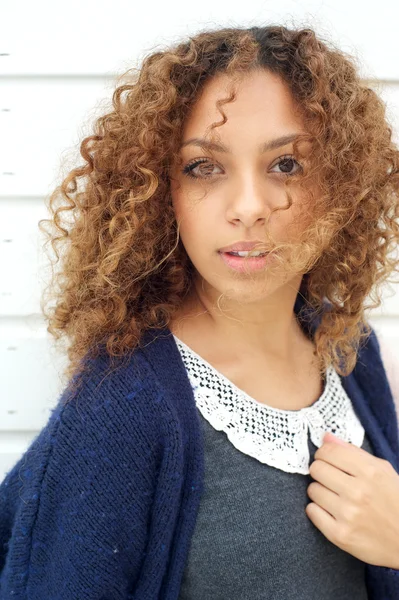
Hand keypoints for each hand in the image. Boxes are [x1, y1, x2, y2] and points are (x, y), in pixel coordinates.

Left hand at [305, 431, 398, 568]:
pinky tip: (331, 512)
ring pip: (312, 490)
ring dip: (320, 491)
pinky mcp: (340, 535)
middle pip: (317, 469)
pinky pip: (312, 512)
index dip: (324, 453)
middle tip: (331, 479)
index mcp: (370, 472)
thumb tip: (326, 437)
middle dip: (321, 471)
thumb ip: (353, 451)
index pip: (328, 451)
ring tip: (334, 497)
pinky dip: (318, 511)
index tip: (327, 459)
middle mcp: (358, 492)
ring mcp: (348, 514)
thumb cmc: (394, 502)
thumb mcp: (383, 471)